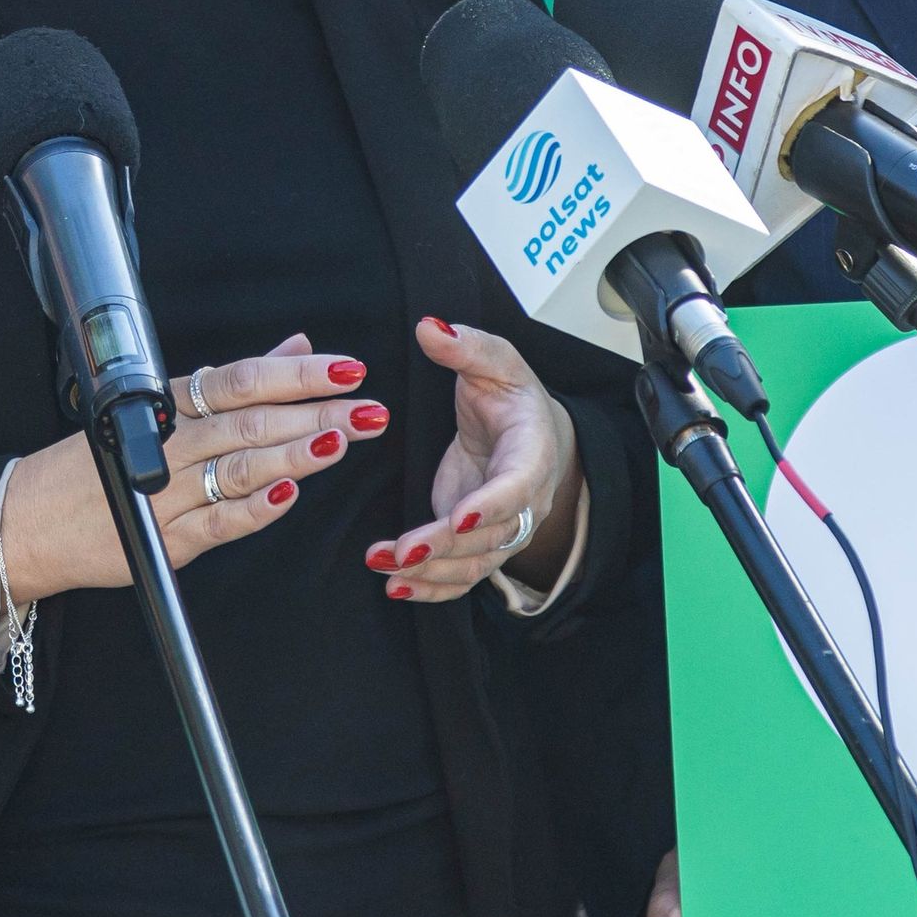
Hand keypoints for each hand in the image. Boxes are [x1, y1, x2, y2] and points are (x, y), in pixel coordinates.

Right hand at [0, 336, 383, 601]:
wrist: (30, 520)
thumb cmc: (101, 462)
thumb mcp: (163, 409)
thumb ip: (238, 381)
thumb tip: (295, 348)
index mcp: (173, 405)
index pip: (242, 380)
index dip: (297, 373)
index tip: (347, 368)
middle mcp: (172, 443)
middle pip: (249, 420)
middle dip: (315, 413)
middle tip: (368, 410)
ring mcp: (166, 492)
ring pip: (237, 466)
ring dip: (293, 453)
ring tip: (339, 441)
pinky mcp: (163, 540)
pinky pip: (215, 522)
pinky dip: (253, 508)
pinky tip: (287, 494)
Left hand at [368, 318, 582, 603]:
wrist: (529, 435)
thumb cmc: (512, 399)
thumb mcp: (496, 363)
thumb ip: (466, 347)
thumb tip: (430, 327)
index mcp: (532, 454)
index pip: (516, 486)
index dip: (491, 505)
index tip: (459, 516)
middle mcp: (523, 501)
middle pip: (489, 536)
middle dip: (444, 547)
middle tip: (400, 551)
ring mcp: (501, 529)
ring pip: (472, 564)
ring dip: (430, 572)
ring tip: (384, 566)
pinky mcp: (477, 545)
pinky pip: (461, 578)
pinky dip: (431, 589)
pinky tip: (396, 587)